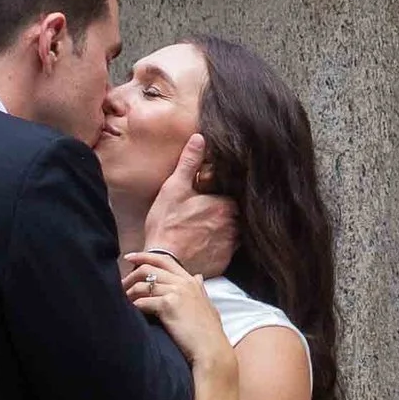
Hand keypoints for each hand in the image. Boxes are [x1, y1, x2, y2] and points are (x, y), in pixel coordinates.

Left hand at [121, 248, 234, 374]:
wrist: (211, 348)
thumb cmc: (208, 331)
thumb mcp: (207, 304)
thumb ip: (200, 289)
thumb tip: (198, 276)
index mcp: (190, 281)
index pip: (164, 260)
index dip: (144, 256)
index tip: (129, 257)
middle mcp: (183, 282)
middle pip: (149, 268)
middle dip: (130, 275)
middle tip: (120, 285)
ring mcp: (175, 292)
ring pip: (143, 285)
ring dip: (128, 293)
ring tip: (122, 301)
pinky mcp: (168, 305)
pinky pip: (143, 301)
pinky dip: (133, 306)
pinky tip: (129, 312)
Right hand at [140, 132, 236, 276]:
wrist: (163, 261)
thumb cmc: (167, 223)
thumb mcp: (174, 188)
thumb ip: (189, 162)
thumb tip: (199, 138)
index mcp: (226, 204)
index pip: (231, 197)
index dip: (218, 198)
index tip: (205, 202)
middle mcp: (235, 224)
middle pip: (234, 215)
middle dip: (222, 215)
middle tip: (201, 218)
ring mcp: (231, 245)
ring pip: (233, 233)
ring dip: (222, 232)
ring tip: (202, 233)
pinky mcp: (225, 262)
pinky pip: (226, 251)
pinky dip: (218, 249)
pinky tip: (203, 248)